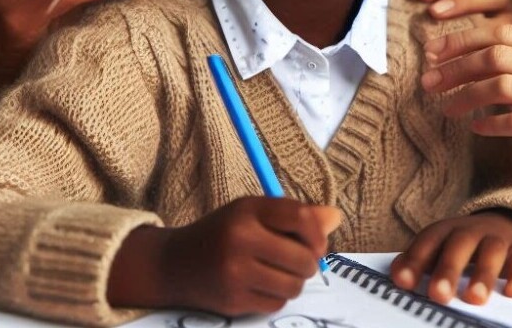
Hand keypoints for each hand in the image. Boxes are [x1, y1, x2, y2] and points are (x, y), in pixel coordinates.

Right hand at [108, 197, 340, 315]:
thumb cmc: (224, 232)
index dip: (318, 232)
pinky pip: (278, 302)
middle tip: (299, 258)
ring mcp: (235, 274)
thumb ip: (294, 215)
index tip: (317, 241)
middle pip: (303, 257)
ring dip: (295, 280)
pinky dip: (278, 295)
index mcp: (248, 210)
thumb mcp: (254, 213)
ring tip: (280, 270)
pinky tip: (263, 284)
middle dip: (310, 261)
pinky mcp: (233, 302)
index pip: (300, 217)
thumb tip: (336, 218)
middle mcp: (241, 240)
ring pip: (294, 284)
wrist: (174, 264)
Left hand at [390, 211, 511, 304]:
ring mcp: (497, 239)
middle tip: (438, 295)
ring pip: (491, 250)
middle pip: (459, 243)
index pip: (428, 241)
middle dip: (448, 269)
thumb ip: (420, 262)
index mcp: (446, 231)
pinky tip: (511, 292)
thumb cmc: (463, 246)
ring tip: (474, 299)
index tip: (403, 282)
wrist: (504, 225)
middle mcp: (471, 231)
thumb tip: (397, 277)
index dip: (414, 260)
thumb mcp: (440, 248)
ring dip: (483, 273)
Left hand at [421, 23, 511, 202]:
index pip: (501, 30)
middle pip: (495, 53)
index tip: (433, 51)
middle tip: (426, 81)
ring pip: (501, 85)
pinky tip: (475, 129)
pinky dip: (489, 124)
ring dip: (464, 95)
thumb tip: (492, 48)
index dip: (461, 39)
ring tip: (444, 107)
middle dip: (453, 66)